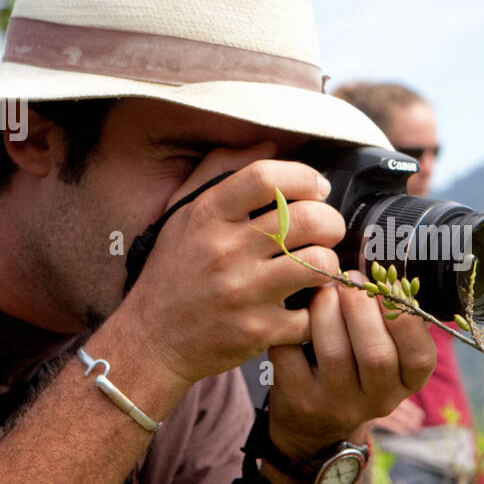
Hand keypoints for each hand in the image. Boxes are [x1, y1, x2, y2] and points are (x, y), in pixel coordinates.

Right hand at [118, 144, 344, 384]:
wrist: (152, 340)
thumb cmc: (172, 272)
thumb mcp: (182, 213)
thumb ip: (221, 170)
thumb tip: (270, 142)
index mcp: (208, 216)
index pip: (266, 176)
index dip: (304, 176)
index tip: (316, 189)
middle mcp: (225, 251)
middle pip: (307, 219)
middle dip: (331, 221)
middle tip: (329, 230)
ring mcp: (243, 293)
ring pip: (318, 264)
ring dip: (329, 263)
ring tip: (321, 265)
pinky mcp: (257, 331)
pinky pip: (312, 314)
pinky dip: (317, 310)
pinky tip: (307, 304)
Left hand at [265, 273, 437, 460]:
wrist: (314, 421)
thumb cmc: (356, 367)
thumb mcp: (388, 352)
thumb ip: (391, 317)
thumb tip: (382, 261)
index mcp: (407, 383)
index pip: (419, 355)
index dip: (404, 316)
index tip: (387, 285)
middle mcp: (378, 400)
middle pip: (376, 354)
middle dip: (361, 305)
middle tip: (349, 278)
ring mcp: (336, 404)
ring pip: (334, 352)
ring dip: (327, 310)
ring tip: (325, 289)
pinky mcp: (299, 400)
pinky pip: (293, 354)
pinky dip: (292, 324)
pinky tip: (295, 311)